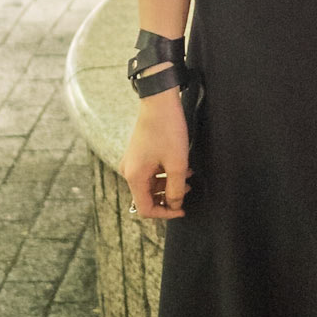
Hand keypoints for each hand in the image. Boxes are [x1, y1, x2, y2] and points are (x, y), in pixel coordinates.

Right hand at [121, 89, 191, 216]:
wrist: (159, 103)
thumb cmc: (168, 131)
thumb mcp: (177, 164)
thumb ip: (176, 189)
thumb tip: (175, 205)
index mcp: (134, 177)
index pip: (145, 209)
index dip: (165, 213)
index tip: (182, 209)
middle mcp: (128, 172)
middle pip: (147, 197)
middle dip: (169, 197)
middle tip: (187, 189)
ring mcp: (132, 162)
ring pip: (151, 185)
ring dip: (169, 185)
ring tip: (188, 177)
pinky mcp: (138, 155)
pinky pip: (150, 173)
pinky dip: (165, 174)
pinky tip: (181, 167)